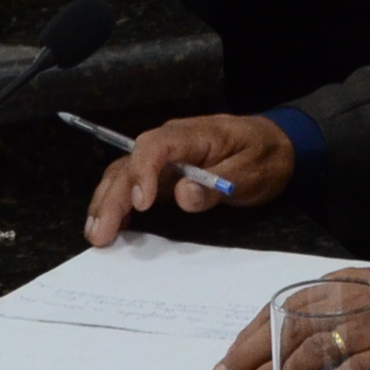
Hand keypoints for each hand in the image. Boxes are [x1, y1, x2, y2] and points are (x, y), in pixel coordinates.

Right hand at [82, 114, 296, 243]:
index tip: (141, 204)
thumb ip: (219, 184)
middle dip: (112, 199)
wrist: (275, 145)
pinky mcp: (162, 175)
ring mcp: (162, 159)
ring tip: (95, 235)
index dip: (143, 173)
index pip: (155, 146)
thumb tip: (184, 195)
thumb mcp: (252, 172)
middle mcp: (169, 142)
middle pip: (130, 164)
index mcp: (192, 135)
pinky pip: (131, 185)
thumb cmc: (264, 155)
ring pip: (123, 174)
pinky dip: (115, 204)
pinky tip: (106, 226)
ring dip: (105, 203)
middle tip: (101, 234)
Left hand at [205, 265, 369, 369]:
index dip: (248, 337)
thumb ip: (341, 317)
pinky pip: (355, 368)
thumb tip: (301, 353)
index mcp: (344, 285)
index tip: (226, 362)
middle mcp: (351, 300)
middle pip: (285, 328)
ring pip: (310, 348)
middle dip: (249, 358)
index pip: (281, 308)